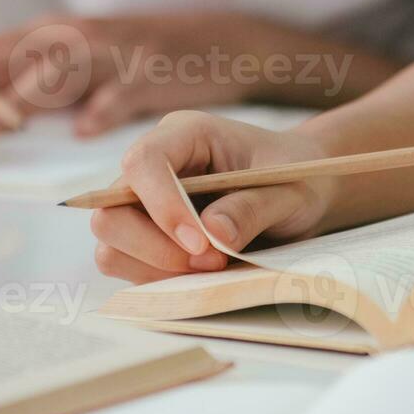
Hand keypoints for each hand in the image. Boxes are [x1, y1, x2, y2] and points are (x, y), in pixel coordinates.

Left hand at [0, 14, 263, 137]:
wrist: (217, 43)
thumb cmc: (139, 58)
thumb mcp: (82, 59)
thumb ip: (33, 76)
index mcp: (53, 33)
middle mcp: (77, 36)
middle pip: (8, 58)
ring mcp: (115, 54)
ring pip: (58, 70)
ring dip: (22, 98)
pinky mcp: (152, 73)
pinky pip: (123, 92)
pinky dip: (103, 108)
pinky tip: (85, 128)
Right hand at [90, 112, 335, 283]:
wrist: (302, 193)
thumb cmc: (296, 178)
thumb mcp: (288, 190)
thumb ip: (250, 208)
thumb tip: (212, 235)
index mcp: (185, 134)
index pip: (143, 162)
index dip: (162, 206)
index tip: (201, 245)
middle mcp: (153, 167)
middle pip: (110, 209)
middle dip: (156, 247)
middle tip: (212, 261)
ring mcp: (143, 202)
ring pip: (111, 243)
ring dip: (155, 267)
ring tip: (212, 267)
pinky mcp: (145, 237)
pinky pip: (125, 265)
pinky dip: (156, 279)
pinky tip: (199, 275)